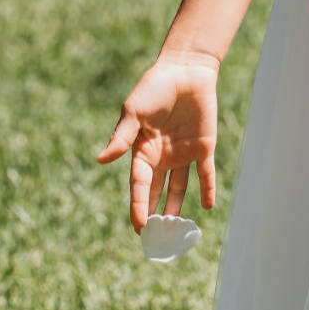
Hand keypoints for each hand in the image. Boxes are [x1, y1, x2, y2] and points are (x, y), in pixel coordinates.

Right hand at [97, 53, 219, 230]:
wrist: (184, 70)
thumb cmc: (153, 88)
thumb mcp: (134, 111)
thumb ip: (122, 137)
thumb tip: (102, 160)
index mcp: (142, 150)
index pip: (139, 184)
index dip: (138, 205)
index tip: (139, 226)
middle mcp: (161, 157)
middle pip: (156, 191)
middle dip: (154, 214)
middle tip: (154, 239)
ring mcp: (182, 154)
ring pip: (179, 188)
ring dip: (177, 208)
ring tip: (176, 231)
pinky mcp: (203, 147)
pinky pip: (205, 173)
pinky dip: (207, 189)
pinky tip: (207, 206)